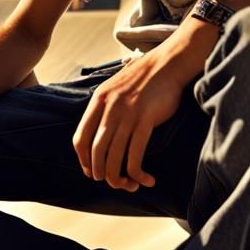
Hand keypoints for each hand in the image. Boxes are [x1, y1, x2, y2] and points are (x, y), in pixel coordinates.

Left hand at [73, 54, 183, 192]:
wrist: (168, 63)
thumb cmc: (145, 78)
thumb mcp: (115, 87)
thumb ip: (105, 108)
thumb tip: (100, 134)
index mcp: (98, 101)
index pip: (80, 139)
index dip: (84, 161)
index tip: (92, 172)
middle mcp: (109, 109)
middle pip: (96, 152)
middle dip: (102, 174)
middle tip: (113, 182)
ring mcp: (127, 114)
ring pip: (115, 157)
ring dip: (120, 178)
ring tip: (129, 186)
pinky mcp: (146, 120)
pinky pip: (135, 155)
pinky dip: (137, 173)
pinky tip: (146, 179)